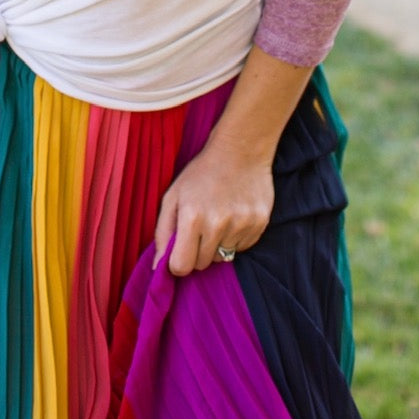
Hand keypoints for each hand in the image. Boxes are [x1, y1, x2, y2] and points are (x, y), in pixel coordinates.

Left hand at [153, 137, 274, 275]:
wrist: (240, 150)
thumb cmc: (201, 173)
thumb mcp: (173, 195)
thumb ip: (162, 232)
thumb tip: (158, 268)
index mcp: (192, 217)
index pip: (181, 266)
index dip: (177, 261)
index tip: (180, 249)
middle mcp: (217, 224)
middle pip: (202, 264)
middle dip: (197, 251)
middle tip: (199, 226)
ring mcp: (241, 225)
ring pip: (223, 257)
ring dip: (217, 244)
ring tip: (218, 217)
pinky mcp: (259, 225)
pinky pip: (241, 248)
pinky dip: (235, 238)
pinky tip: (233, 215)